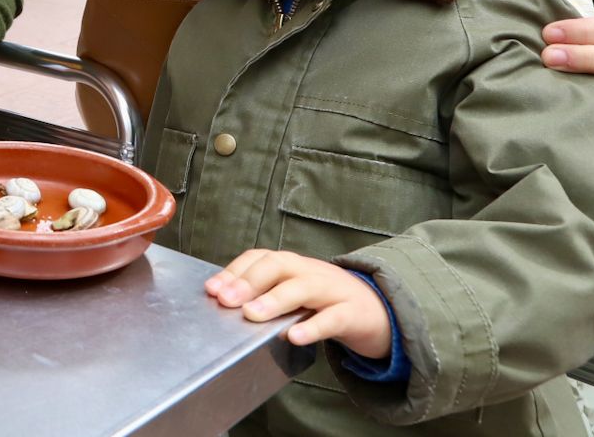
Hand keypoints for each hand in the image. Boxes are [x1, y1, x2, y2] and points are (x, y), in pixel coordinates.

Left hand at [204, 249, 391, 358]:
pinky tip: (294, 337)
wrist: (381, 312)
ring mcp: (333, 290)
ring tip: (251, 315)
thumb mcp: (295, 295)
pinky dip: (313, 327)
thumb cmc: (328, 304)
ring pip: (303, 287)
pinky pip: (333, 318)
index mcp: (293, 266)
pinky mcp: (353, 314)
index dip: (234, 271)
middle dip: (248, 280)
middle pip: (278, 265)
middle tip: (225, 300)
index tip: (212, 290)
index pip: (260, 258)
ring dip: (274, 299)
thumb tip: (225, 305)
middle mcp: (310, 271)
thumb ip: (266, 297)